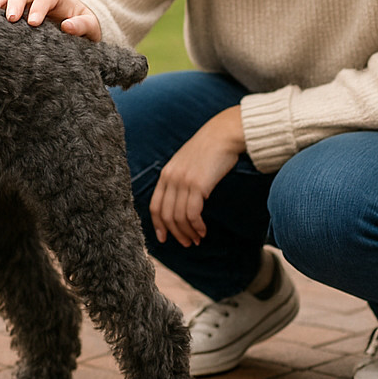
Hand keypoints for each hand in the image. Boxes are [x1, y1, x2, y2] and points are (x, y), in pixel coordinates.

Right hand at [0, 0, 101, 40]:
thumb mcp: (90, 25)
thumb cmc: (82, 24)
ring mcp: (23, 2)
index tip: (34, 23)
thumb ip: (82, 25)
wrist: (72, 22)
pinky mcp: (14, 10)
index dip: (39, 7)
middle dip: (16, 4)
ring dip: (0, 3)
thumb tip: (67, 26)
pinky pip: (1, 7)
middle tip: (11, 19)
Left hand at [149, 106, 245, 246]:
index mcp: (165, 175)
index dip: (158, 225)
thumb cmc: (209, 151)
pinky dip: (196, 226)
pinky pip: (192, 213)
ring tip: (197, 239)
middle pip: (166, 215)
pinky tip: (203, 230)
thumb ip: (180, 180)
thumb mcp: (187, 165)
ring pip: (178, 217)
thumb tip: (182, 202)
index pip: (154, 206)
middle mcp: (170, 178)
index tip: (164, 238)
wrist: (223, 135)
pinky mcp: (197, 184)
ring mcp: (183, 181)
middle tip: (187, 243)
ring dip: (188, 232)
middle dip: (175, 233)